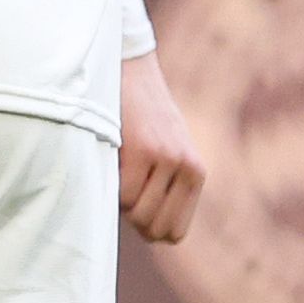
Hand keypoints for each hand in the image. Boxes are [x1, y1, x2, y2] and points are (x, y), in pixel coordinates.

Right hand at [119, 51, 205, 244]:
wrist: (130, 69)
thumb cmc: (140, 115)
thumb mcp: (165, 150)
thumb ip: (165, 185)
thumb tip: (148, 232)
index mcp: (196, 173)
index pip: (174, 232)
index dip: (147, 229)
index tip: (130, 210)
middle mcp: (186, 169)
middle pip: (154, 228)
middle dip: (131, 220)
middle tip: (119, 193)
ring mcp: (166, 160)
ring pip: (137, 213)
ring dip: (118, 203)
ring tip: (114, 175)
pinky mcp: (142, 151)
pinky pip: (122, 194)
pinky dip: (108, 188)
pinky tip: (108, 165)